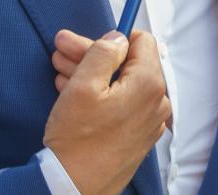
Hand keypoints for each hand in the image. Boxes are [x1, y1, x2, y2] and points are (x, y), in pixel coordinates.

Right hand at [52, 29, 171, 129]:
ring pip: (122, 84)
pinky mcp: (138, 136)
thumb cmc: (76, 140)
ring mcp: (149, 122)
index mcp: (149, 85)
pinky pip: (122, 104)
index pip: (142, 41)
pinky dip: (100, 94)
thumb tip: (117, 38)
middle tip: (62, 49)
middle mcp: (157, 103)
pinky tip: (73, 90)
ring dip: (91, 73)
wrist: (73, 188)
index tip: (85, 41)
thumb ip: (103, 52)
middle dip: (92, 54)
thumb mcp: (83, 85)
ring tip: (60, 70)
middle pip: (128, 63)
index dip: (111, 37)